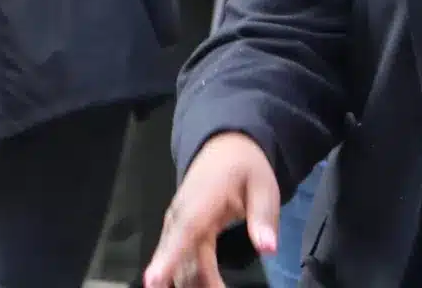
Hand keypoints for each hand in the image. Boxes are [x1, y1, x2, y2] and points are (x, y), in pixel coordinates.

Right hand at [144, 134, 279, 287]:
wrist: (225, 147)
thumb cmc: (244, 166)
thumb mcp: (263, 186)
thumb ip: (264, 217)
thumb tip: (268, 248)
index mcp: (202, 198)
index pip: (184, 232)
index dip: (168, 258)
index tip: (152, 282)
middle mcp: (182, 213)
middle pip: (180, 256)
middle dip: (193, 284)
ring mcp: (177, 224)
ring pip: (178, 261)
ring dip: (190, 284)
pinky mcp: (178, 232)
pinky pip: (179, 259)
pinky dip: (185, 277)